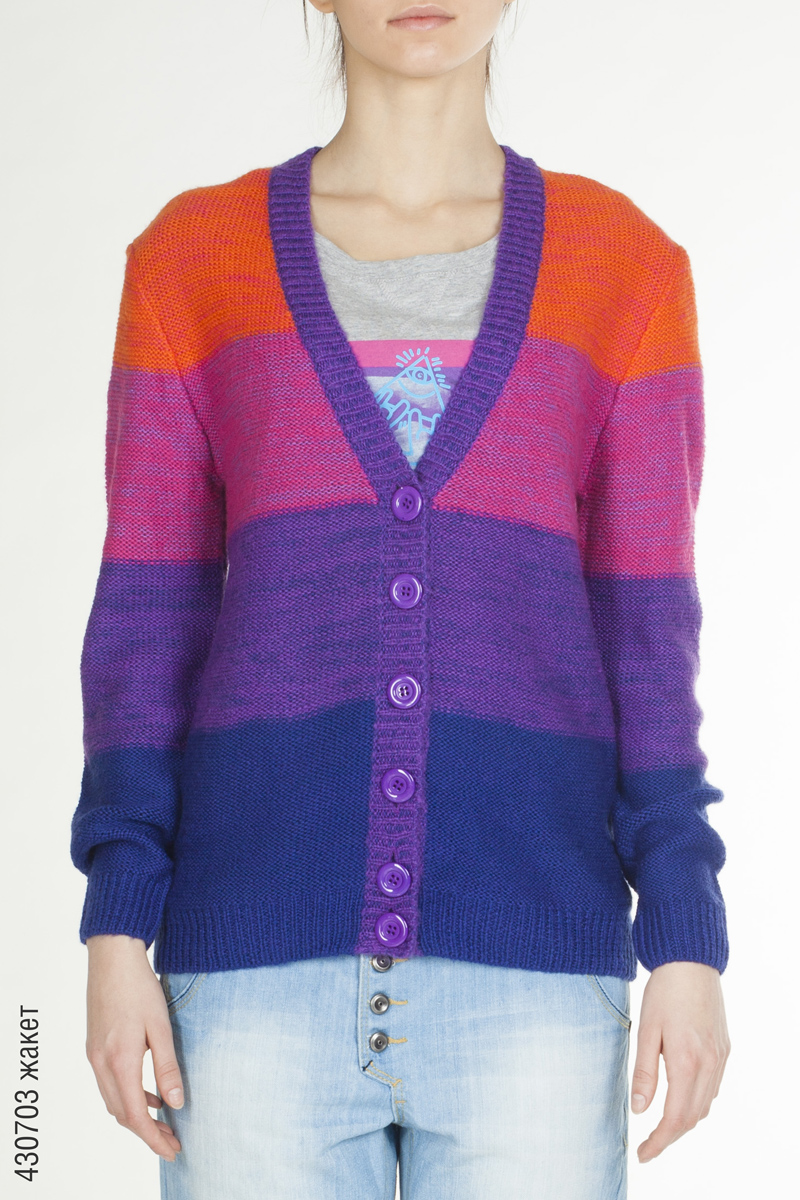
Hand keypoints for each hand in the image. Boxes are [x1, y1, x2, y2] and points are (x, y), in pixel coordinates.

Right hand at [85, 934, 183, 1161]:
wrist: (112, 956)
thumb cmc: (139, 987)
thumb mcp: (161, 1026)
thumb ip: (167, 1067)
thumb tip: (177, 1104)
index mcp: (119, 1061)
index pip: (135, 1116)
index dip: (154, 1138)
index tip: (173, 1150)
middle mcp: (101, 1064)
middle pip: (121, 1114)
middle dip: (147, 1133)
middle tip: (173, 1141)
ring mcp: (93, 1055)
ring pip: (113, 1101)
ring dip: (136, 1115)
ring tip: (164, 1121)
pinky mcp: (94, 1046)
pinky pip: (109, 1084)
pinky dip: (127, 1095)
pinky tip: (147, 1091)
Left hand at [631, 960, 729, 1162]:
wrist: (690, 960)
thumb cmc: (664, 991)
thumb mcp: (646, 1030)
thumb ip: (644, 1072)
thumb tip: (640, 1109)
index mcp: (687, 1062)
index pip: (675, 1118)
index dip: (659, 1142)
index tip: (643, 1154)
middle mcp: (709, 1064)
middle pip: (693, 1117)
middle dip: (671, 1136)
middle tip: (648, 1146)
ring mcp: (720, 1057)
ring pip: (705, 1104)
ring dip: (685, 1120)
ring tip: (661, 1126)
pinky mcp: (724, 1048)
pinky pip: (713, 1087)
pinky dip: (697, 1101)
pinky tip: (681, 1097)